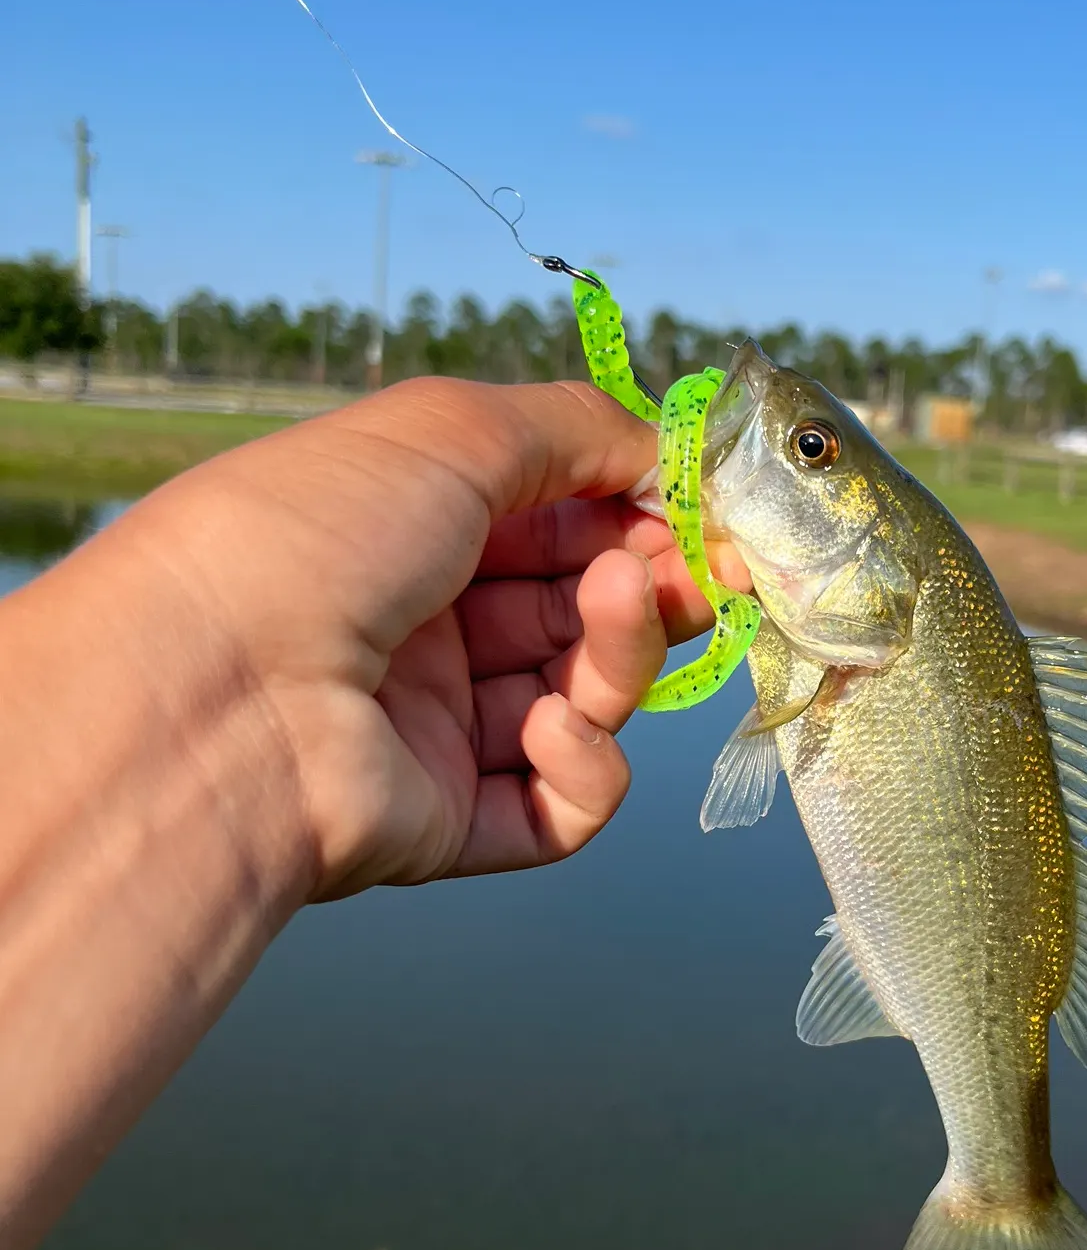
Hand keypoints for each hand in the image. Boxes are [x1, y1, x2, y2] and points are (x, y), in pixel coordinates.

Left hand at [107, 377, 739, 899]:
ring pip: (585, 699)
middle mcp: (425, 628)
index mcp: (414, 532)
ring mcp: (438, 730)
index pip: (556, 523)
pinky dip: (584, 768)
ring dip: (622, 655)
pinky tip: (552, 731)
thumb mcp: (453, 430)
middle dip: (653, 584)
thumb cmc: (321, 532)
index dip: (639, 514)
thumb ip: (575, 428)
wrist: (213, 694)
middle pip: (580, 611)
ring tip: (616, 612)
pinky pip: (560, 804)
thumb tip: (663, 456)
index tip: (710, 510)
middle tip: (706, 568)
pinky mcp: (453, 821)